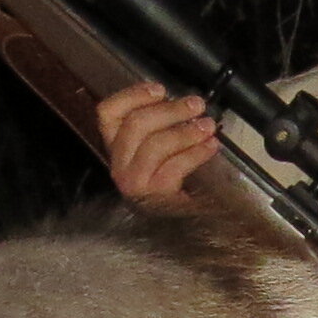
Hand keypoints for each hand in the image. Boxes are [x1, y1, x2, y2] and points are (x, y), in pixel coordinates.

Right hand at [96, 82, 220, 212]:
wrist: (185, 227)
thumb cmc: (174, 181)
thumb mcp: (161, 149)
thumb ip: (161, 125)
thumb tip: (181, 102)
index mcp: (117, 148)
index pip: (107, 114)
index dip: (132, 96)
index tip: (160, 89)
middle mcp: (119, 165)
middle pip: (135, 126)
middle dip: (169, 110)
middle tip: (197, 105)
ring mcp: (135, 183)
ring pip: (154, 145)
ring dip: (186, 131)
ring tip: (208, 126)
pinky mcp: (155, 197)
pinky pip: (175, 167)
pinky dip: (196, 153)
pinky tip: (211, 146)